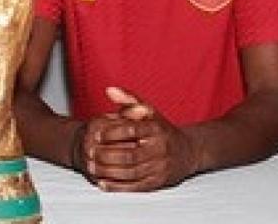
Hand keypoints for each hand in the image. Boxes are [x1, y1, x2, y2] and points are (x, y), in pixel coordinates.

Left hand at [76, 86, 198, 191]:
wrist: (188, 152)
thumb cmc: (162, 130)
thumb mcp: (149, 112)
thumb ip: (128, 100)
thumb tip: (109, 90)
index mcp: (157, 129)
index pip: (131, 130)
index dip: (111, 133)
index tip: (95, 134)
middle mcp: (160, 149)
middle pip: (130, 155)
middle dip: (106, 155)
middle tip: (90, 153)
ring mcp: (160, 167)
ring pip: (131, 172)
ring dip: (108, 172)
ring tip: (92, 167)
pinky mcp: (158, 183)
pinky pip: (136, 186)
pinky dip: (118, 186)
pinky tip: (104, 182)